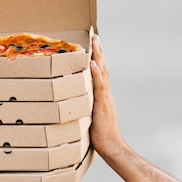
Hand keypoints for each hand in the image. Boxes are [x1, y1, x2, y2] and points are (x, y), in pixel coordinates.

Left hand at [88, 35, 123, 157]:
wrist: (110, 146)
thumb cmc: (99, 136)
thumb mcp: (89, 117)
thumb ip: (83, 108)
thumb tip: (71, 104)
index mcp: (102, 95)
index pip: (101, 73)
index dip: (98, 59)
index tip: (93, 45)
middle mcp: (106, 93)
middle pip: (103, 68)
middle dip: (99, 51)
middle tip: (95, 36)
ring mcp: (105, 97)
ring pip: (103, 72)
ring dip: (99, 56)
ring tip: (95, 41)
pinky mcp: (102, 103)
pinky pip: (100, 85)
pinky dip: (97, 73)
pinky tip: (93, 62)